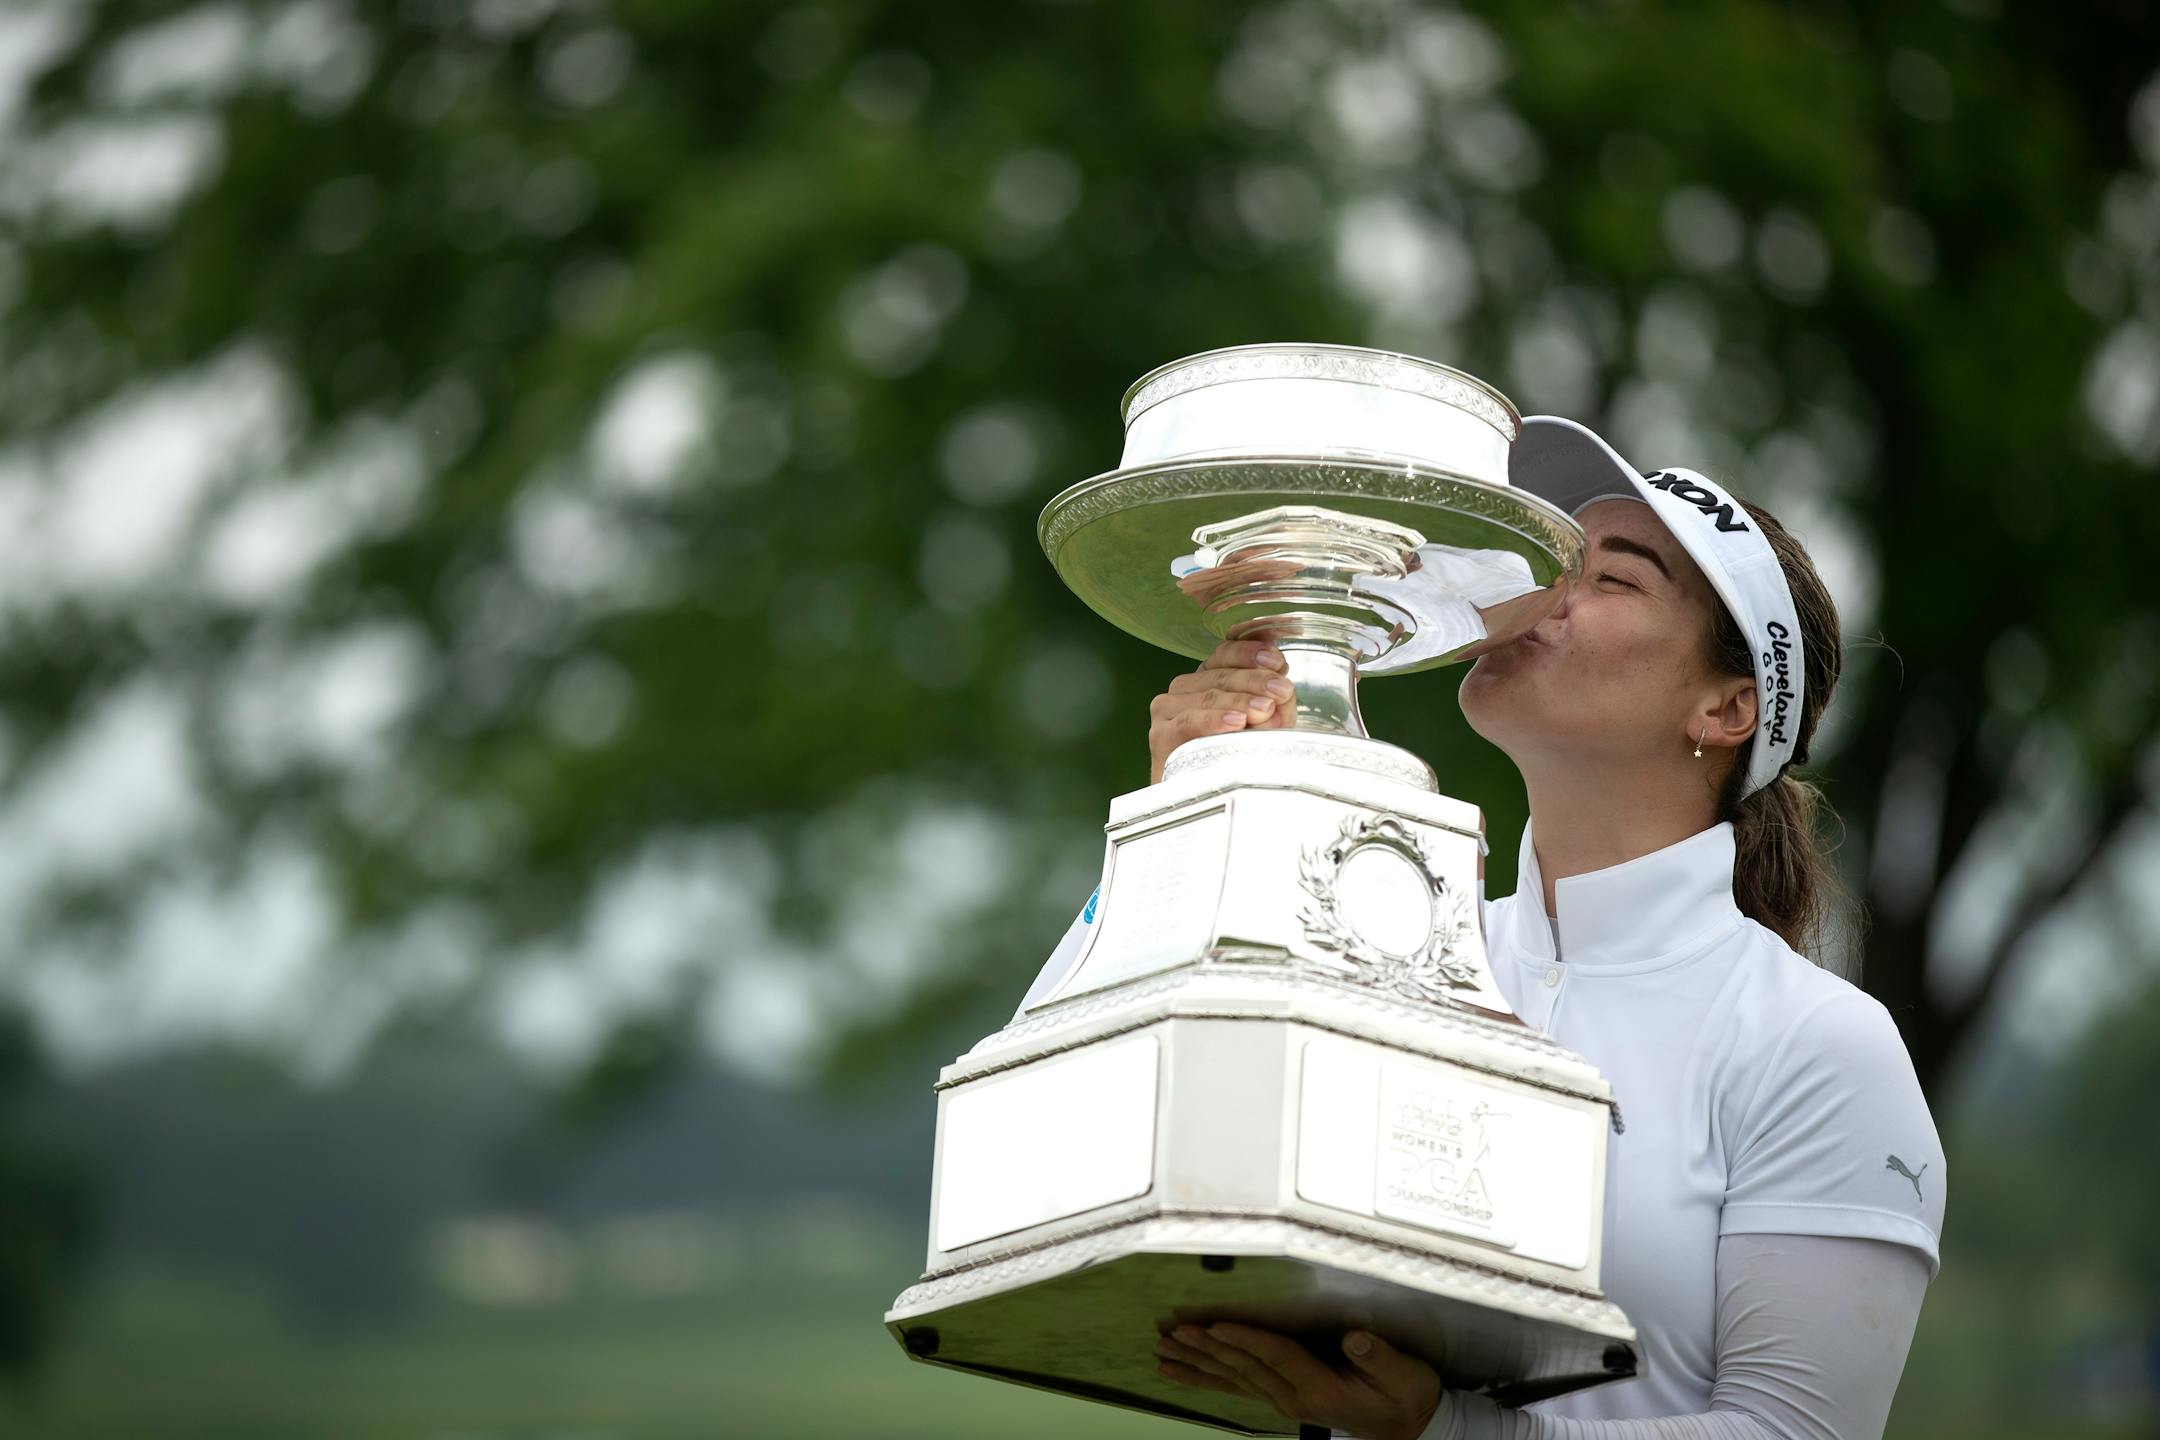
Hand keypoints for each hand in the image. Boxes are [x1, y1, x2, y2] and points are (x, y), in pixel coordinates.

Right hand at [1147, 638, 1296, 783]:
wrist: (1204, 800)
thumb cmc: (1237, 758)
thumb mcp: (1266, 725)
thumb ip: (1277, 703)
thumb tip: (1285, 690)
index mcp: (1208, 678)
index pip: (1226, 653)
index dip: (1251, 652)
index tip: (1278, 660)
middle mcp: (1185, 688)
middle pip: (1221, 674)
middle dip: (1255, 680)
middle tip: (1281, 691)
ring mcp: (1169, 709)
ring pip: (1208, 696)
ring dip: (1240, 701)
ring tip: (1265, 709)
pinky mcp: (1161, 735)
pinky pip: (1189, 722)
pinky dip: (1213, 720)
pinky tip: (1236, 722)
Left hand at [1154, 1321, 1444, 1439]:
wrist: (1407, 1427)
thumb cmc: (1404, 1395)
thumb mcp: (1403, 1375)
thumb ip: (1378, 1357)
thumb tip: (1355, 1336)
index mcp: (1320, 1387)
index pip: (1277, 1357)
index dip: (1248, 1340)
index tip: (1218, 1325)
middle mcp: (1295, 1396)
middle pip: (1245, 1368)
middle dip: (1208, 1350)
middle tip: (1174, 1333)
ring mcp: (1284, 1400)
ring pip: (1233, 1378)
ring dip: (1198, 1364)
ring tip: (1164, 1352)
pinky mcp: (1281, 1397)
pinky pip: (1236, 1386)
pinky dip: (1206, 1378)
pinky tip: (1181, 1372)